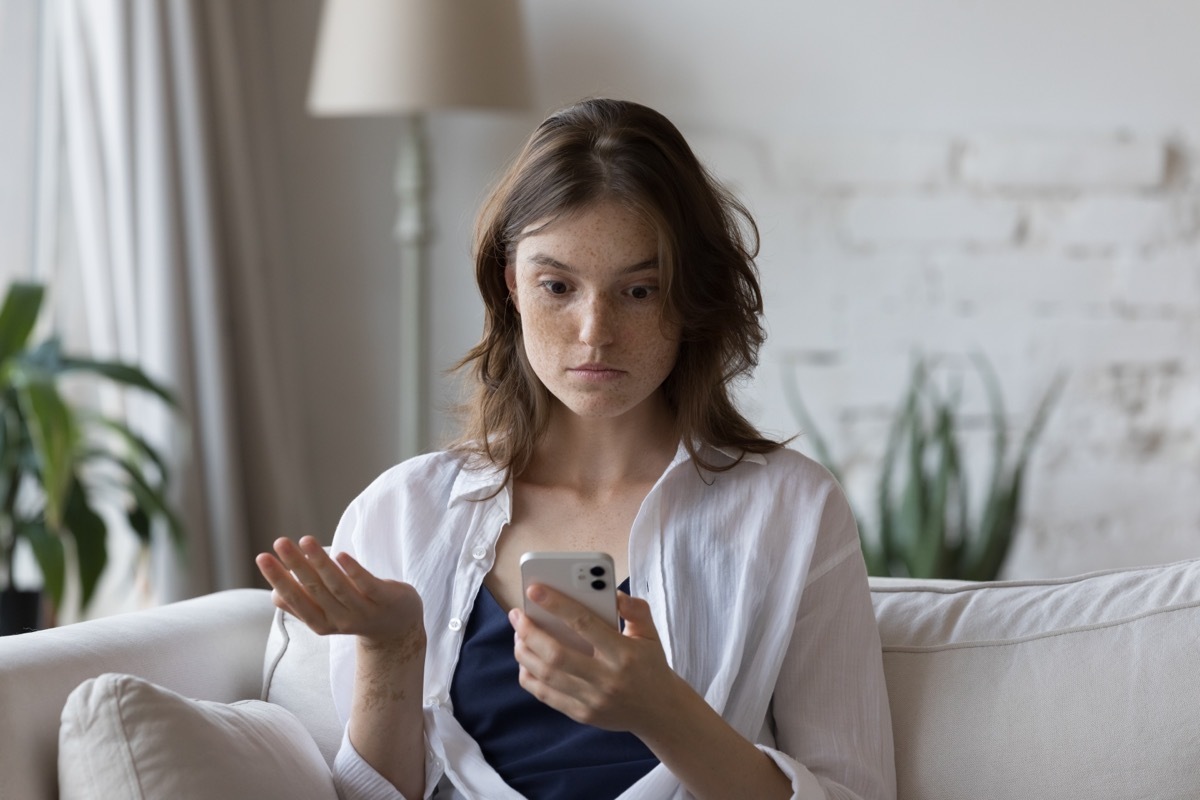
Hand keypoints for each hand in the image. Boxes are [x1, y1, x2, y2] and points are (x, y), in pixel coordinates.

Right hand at [255, 536, 423, 648]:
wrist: (399, 629)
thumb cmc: (356, 613)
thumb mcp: (328, 614)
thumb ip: (304, 605)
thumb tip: (274, 594)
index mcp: (322, 622)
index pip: (295, 600)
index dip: (278, 579)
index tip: (262, 557)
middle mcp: (341, 619)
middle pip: (314, 589)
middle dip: (295, 565)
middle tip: (279, 542)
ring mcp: (365, 610)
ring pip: (338, 585)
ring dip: (320, 562)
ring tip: (304, 540)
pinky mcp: (386, 599)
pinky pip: (368, 585)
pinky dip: (354, 571)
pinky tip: (341, 554)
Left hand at [508, 585, 685, 735]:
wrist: (660, 712)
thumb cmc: (650, 664)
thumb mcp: (650, 633)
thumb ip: (635, 608)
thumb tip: (612, 593)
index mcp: (623, 653)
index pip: (583, 623)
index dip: (555, 604)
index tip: (534, 589)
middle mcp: (606, 678)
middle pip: (556, 654)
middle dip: (530, 631)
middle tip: (517, 614)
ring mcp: (593, 700)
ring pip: (546, 676)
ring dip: (524, 652)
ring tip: (518, 634)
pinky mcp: (583, 714)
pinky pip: (546, 695)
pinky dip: (529, 676)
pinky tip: (526, 660)